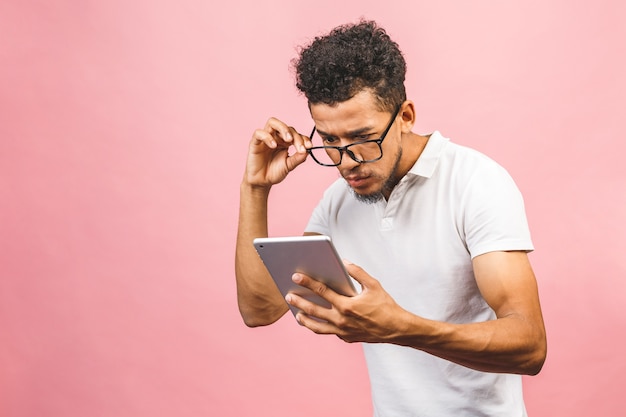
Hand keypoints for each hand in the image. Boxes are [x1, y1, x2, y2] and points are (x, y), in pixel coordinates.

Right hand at [244, 118, 311, 187]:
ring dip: (282, 128)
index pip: (296, 134)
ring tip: (288, 140)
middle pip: (286, 127)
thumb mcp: (289, 166)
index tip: (309, 146)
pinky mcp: (255, 142)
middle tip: (299, 146)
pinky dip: (267, 137)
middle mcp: (276, 137)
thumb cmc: (274, 172)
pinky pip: (259, 133)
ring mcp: (265, 138)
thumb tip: (308, 151)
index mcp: (285, 142)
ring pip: (272, 122)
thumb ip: (298, 158)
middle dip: (295, 135)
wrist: (262, 182)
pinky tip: (273, 146)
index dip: (304, 139)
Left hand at [285, 260, 410, 342]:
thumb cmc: (386, 306)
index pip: (322, 291)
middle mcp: (341, 320)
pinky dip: (318, 326)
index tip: (296, 276)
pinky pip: (328, 332)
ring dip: (304, 319)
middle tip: (288, 296)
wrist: (396, 329)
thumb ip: (358, 272)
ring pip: (317, 327)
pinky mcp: (345, 338)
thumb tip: (345, 262)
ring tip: (296, 313)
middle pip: (313, 310)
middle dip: (299, 301)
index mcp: (347, 305)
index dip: (307, 282)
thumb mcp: (374, 285)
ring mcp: (342, 331)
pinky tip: (314, 321)